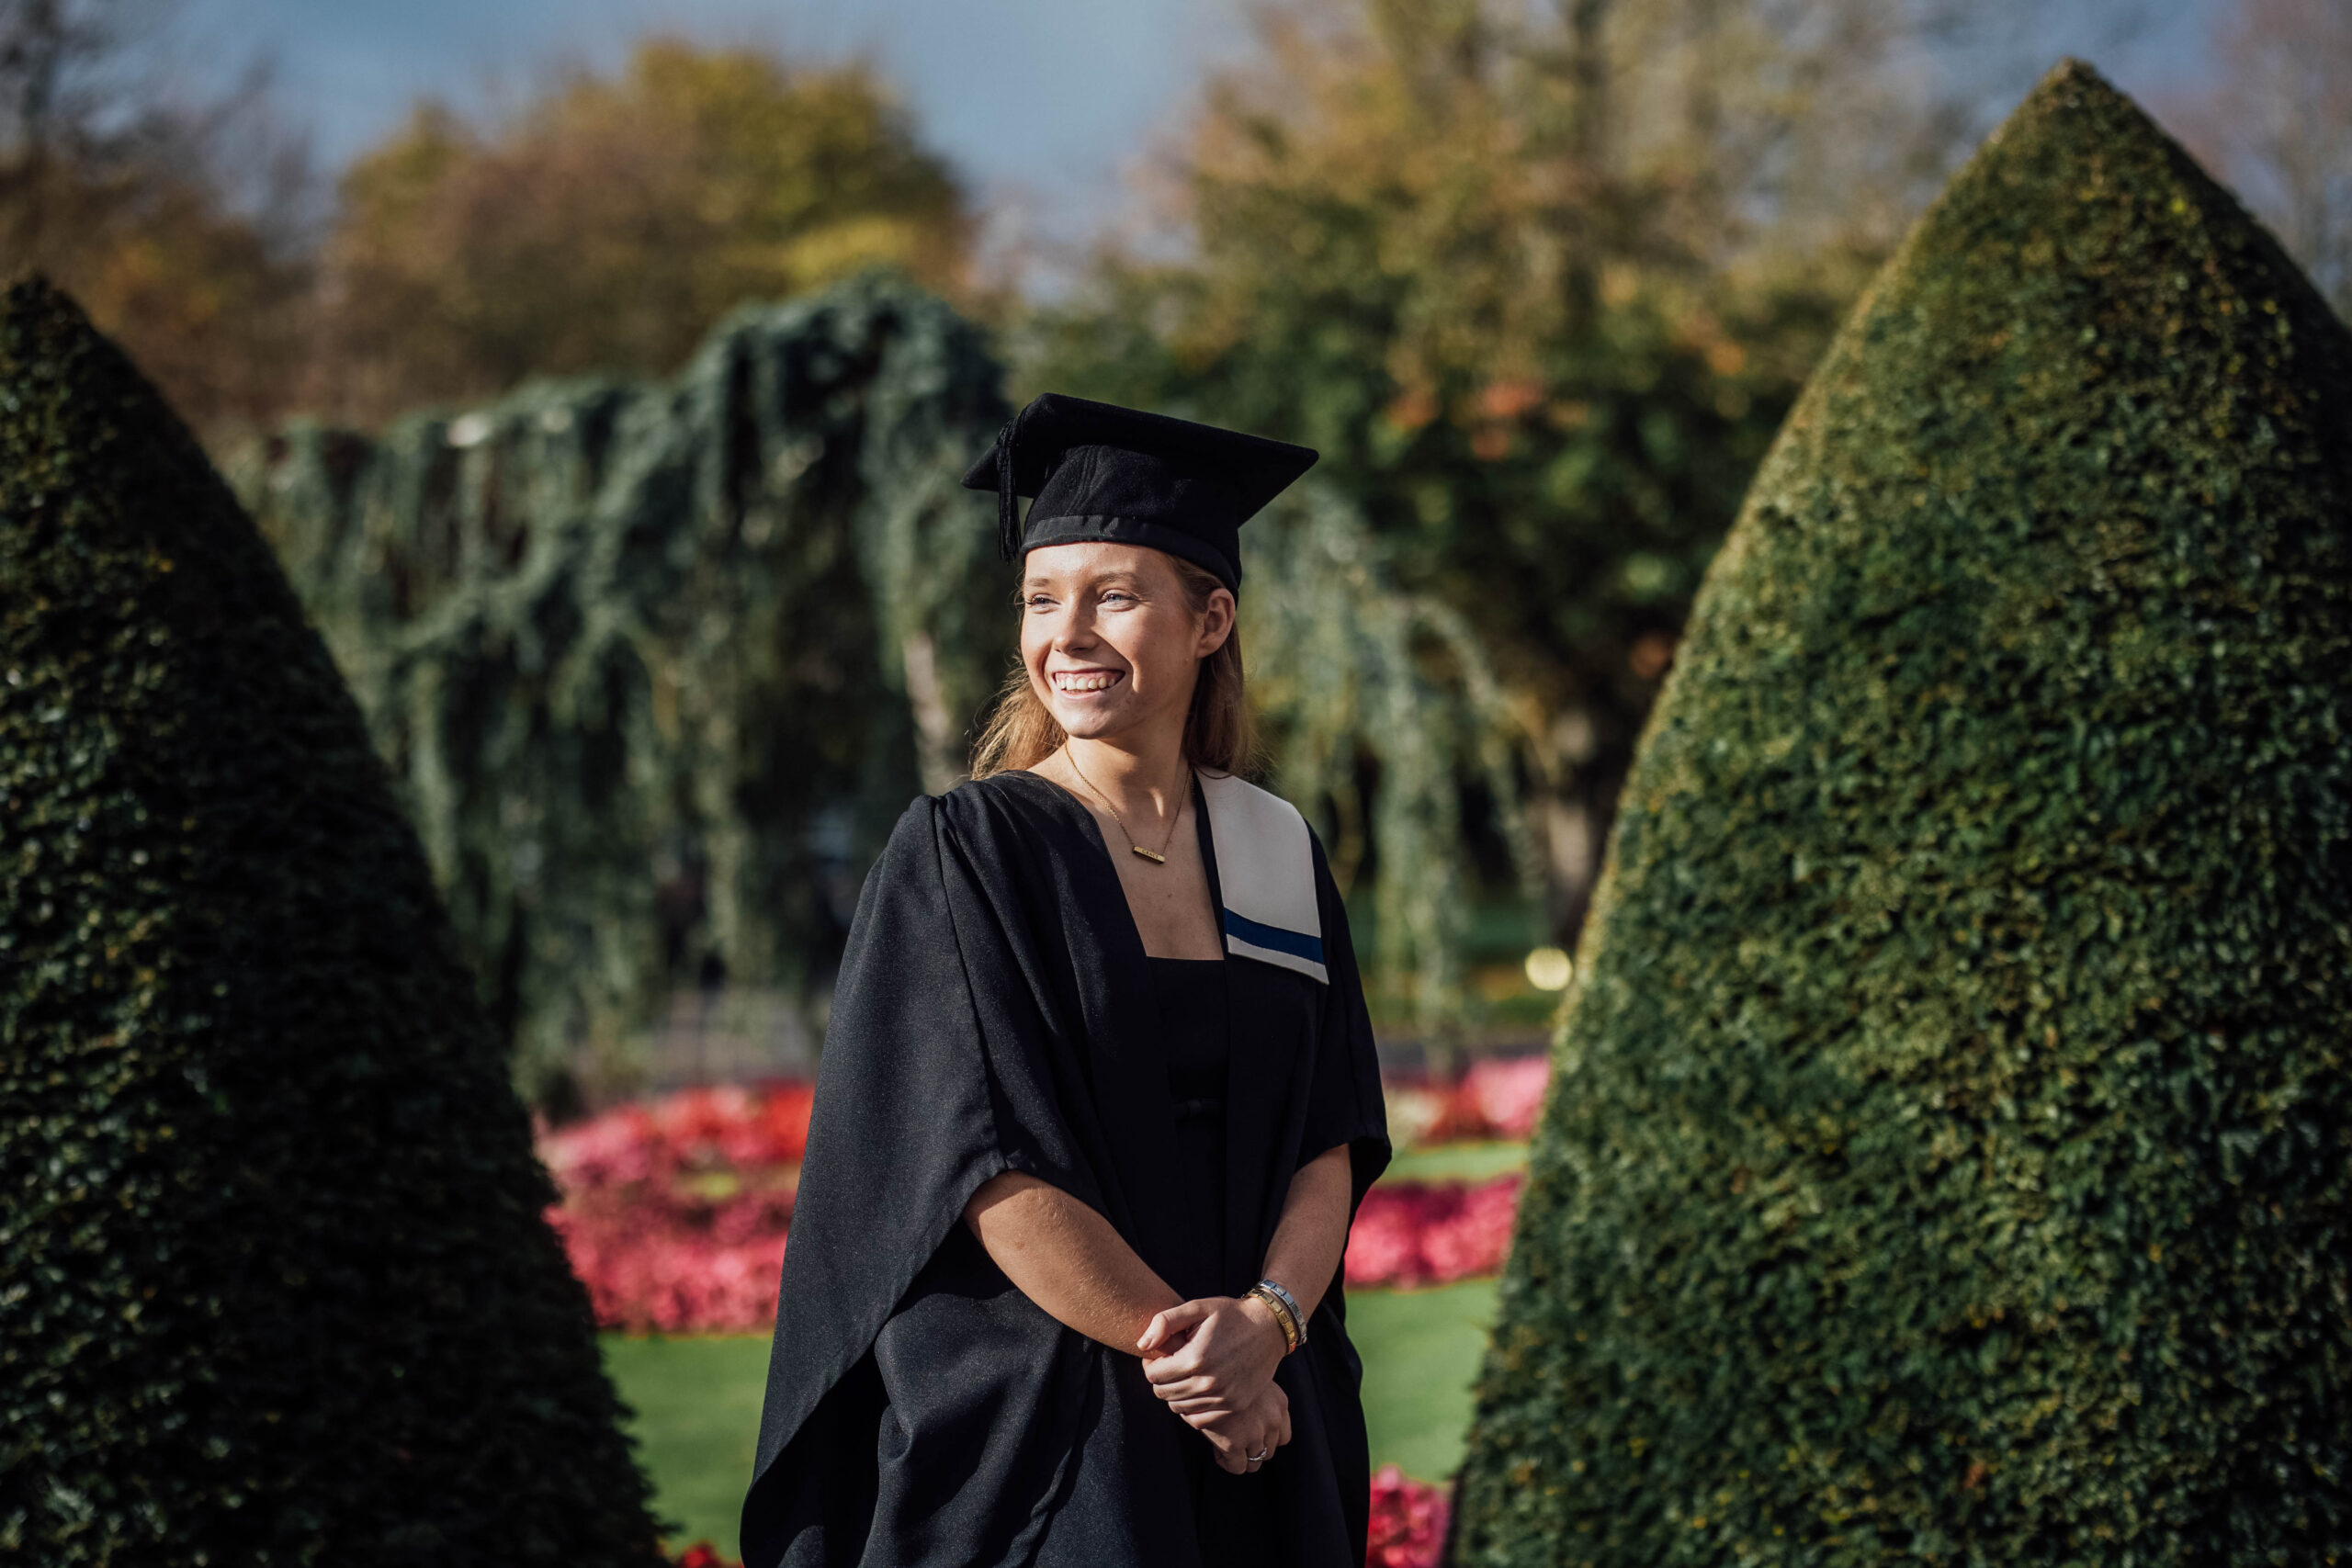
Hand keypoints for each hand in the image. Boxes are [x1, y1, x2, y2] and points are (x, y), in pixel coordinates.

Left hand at [1138, 1294, 1286, 1418]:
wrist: (1270, 1328)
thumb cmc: (1231, 1314)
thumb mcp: (1198, 1307)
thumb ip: (1165, 1322)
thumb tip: (1142, 1345)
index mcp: (1195, 1358)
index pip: (1153, 1375)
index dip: (1150, 1364)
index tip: (1158, 1356)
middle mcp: (1208, 1382)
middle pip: (1164, 1393)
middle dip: (1160, 1379)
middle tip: (1170, 1365)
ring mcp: (1223, 1397)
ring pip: (1179, 1407)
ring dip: (1175, 1393)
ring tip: (1183, 1375)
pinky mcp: (1235, 1405)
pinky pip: (1199, 1419)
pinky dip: (1191, 1408)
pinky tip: (1196, 1390)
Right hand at [1191, 1380, 1290, 1474]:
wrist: (1206, 1373)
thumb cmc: (1225, 1373)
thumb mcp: (1251, 1380)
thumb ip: (1259, 1400)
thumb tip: (1253, 1420)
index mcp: (1280, 1403)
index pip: (1282, 1436)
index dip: (1264, 1438)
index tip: (1247, 1432)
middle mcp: (1273, 1420)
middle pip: (1269, 1450)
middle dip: (1251, 1448)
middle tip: (1233, 1438)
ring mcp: (1255, 1434)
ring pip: (1255, 1462)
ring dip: (1240, 1456)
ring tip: (1224, 1444)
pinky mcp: (1234, 1444)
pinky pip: (1237, 1467)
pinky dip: (1227, 1463)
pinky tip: (1216, 1450)